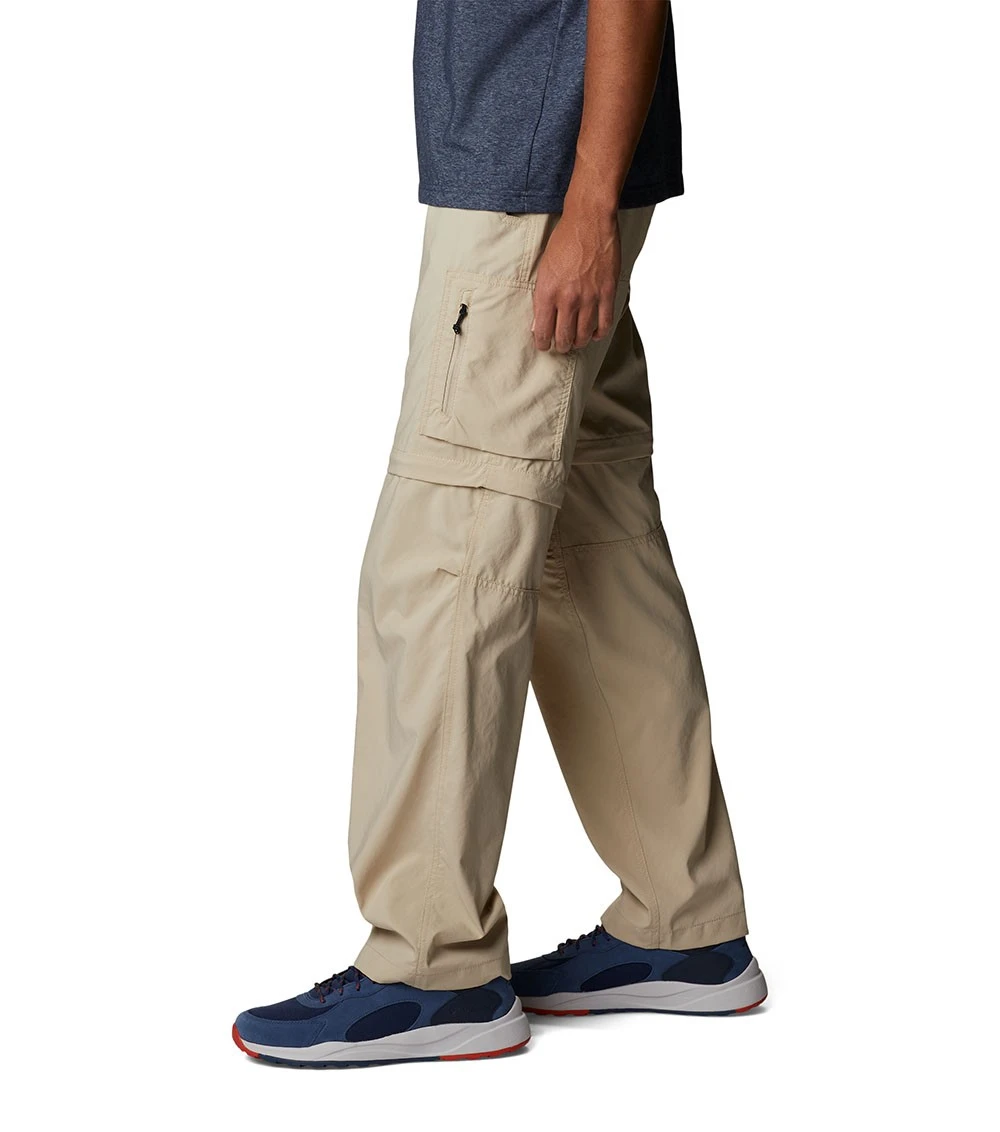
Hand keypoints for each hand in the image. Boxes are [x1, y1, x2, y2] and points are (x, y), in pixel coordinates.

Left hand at [532, 200, 620, 352]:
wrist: (589, 220)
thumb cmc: (564, 241)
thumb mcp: (544, 269)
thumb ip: (542, 297)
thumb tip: (539, 323)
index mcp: (547, 292)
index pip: (542, 332)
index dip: (543, 344)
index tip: (544, 345)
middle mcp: (567, 298)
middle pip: (564, 338)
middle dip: (561, 346)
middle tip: (561, 344)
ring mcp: (589, 297)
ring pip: (584, 335)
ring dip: (579, 342)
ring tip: (577, 340)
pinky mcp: (607, 292)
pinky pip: (604, 324)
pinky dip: (599, 333)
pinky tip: (595, 333)